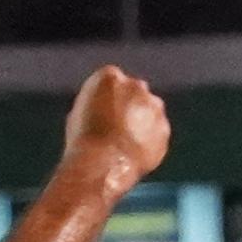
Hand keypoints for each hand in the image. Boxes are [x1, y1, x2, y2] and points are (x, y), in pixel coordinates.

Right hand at [63, 64, 170, 179]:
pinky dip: (147, 142)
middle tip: (112, 128)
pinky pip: (155, 134)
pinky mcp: (163, 130)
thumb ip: (96, 106)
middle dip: (127, 106)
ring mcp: (154, 108)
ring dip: (140, 123)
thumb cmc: (83, 140)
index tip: (97, 114)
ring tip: (121, 145)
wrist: (102, 164)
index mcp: (109, 78)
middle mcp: (136, 86)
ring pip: (148, 113)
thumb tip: (103, 113)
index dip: (103, 100)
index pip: (109, 82)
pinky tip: (130, 156)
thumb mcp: (78, 115)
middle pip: (134, 93)